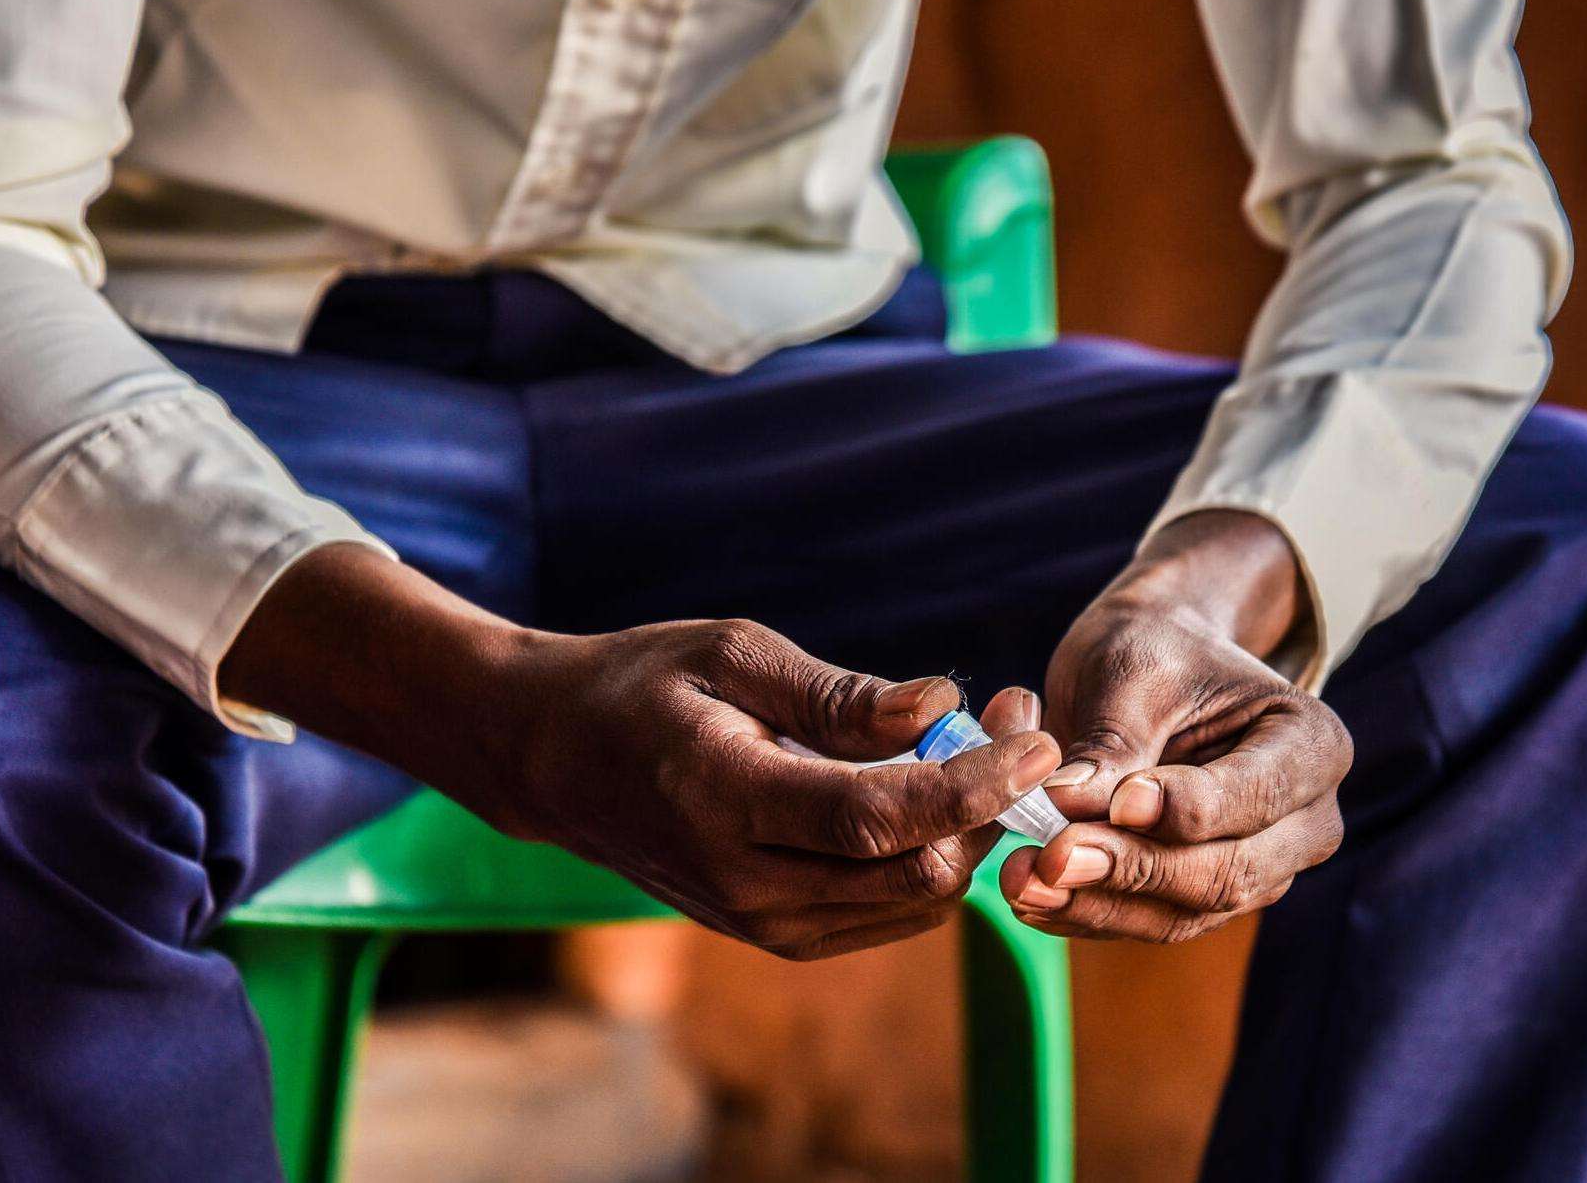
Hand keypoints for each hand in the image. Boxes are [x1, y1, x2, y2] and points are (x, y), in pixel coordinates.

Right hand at [223, 546, 1059, 958]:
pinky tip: (939, 797)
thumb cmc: (640, 686)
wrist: (551, 760)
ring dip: (969, 837)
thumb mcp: (732, 654)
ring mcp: (757, 921)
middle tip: (1017, 724)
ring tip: (987, 751)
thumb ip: (839, 693)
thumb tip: (942, 703)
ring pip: (912, 906)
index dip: (971, 785)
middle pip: (912, 875)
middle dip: (989, 806)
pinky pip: (884, 916)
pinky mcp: (773, 933)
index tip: (1035, 735)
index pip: (877, 816)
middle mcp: (742, 883)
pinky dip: (930, 863)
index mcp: (723, 800)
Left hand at [1002, 512, 1352, 942]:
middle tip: (1051, 856)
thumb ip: (1112, 745)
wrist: (1146, 667)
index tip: (1117, 802)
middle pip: (1227, 872)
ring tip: (1023, 882)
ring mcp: (1259, 869)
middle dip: (1133, 868)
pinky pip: (1149, 922)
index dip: (1185, 809)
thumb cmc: (1153, 652)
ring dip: (1099, 904)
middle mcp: (1304, 821)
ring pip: (1185, 912)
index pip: (1253, 795)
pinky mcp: (1203, 899)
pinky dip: (1087, 913)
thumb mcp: (1133, 674)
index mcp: (1311, 745)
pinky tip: (1030, 898)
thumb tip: (1066, 806)